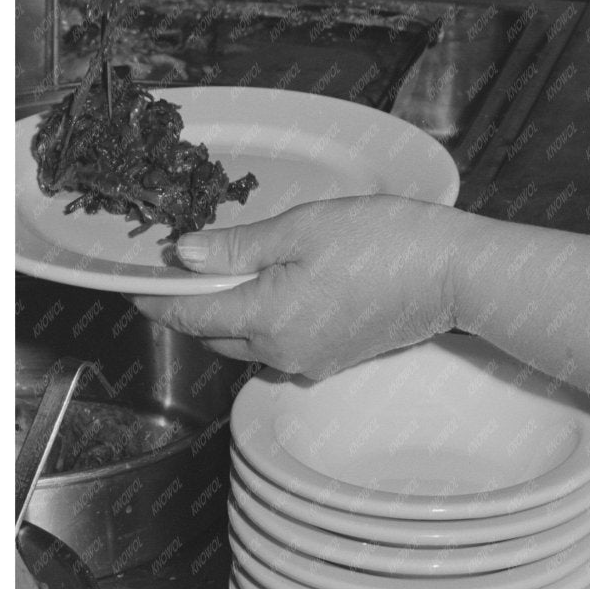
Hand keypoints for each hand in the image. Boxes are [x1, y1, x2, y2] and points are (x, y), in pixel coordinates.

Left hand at [132, 197, 459, 378]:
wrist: (453, 273)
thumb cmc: (383, 240)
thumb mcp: (304, 228)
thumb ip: (239, 247)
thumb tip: (184, 256)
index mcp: (267, 319)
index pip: (192, 316)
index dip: (160, 299)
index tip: (136, 285)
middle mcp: (282, 353)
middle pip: (216, 335)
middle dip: (193, 306)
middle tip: (184, 269)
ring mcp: (311, 361)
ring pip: (248, 342)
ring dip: (231, 314)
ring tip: (230, 272)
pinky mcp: (336, 359)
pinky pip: (281, 345)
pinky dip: (266, 321)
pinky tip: (280, 288)